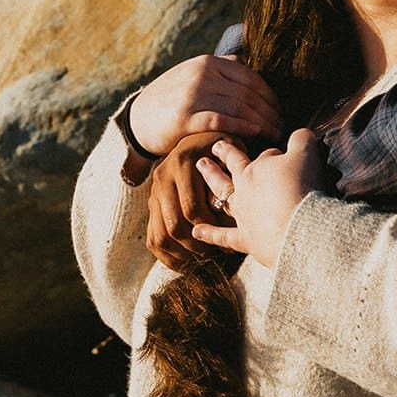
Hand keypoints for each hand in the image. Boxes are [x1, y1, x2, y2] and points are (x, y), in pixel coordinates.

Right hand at [128, 54, 282, 156]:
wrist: (137, 119)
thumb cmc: (171, 99)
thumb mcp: (193, 74)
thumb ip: (219, 69)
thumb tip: (247, 64)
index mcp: (209, 62)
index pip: (251, 77)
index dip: (270, 95)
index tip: (280, 110)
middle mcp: (203, 74)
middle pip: (249, 93)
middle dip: (270, 111)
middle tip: (282, 125)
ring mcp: (193, 94)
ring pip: (239, 107)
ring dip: (262, 122)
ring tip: (274, 133)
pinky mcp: (185, 117)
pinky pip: (222, 120)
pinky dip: (242, 126)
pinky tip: (255, 133)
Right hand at [146, 131, 236, 271]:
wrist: (190, 133)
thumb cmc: (219, 145)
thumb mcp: (229, 145)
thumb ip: (236, 164)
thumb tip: (245, 191)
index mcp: (184, 164)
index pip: (192, 207)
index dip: (211, 228)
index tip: (228, 239)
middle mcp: (164, 177)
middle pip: (175, 225)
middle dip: (196, 245)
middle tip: (216, 255)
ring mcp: (154, 192)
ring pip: (160, 235)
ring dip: (181, 253)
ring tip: (202, 260)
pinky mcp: (151, 205)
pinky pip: (152, 237)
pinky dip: (166, 256)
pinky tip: (184, 264)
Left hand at [191, 129, 326, 267]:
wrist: (300, 228)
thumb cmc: (302, 187)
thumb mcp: (307, 153)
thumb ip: (301, 139)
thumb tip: (299, 134)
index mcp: (255, 170)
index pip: (259, 155)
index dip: (264, 152)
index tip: (264, 150)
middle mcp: (244, 190)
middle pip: (231, 169)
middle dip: (223, 156)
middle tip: (213, 147)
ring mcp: (242, 215)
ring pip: (222, 197)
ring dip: (212, 184)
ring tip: (201, 171)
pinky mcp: (246, 240)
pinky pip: (223, 236)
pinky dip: (210, 234)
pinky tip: (196, 231)